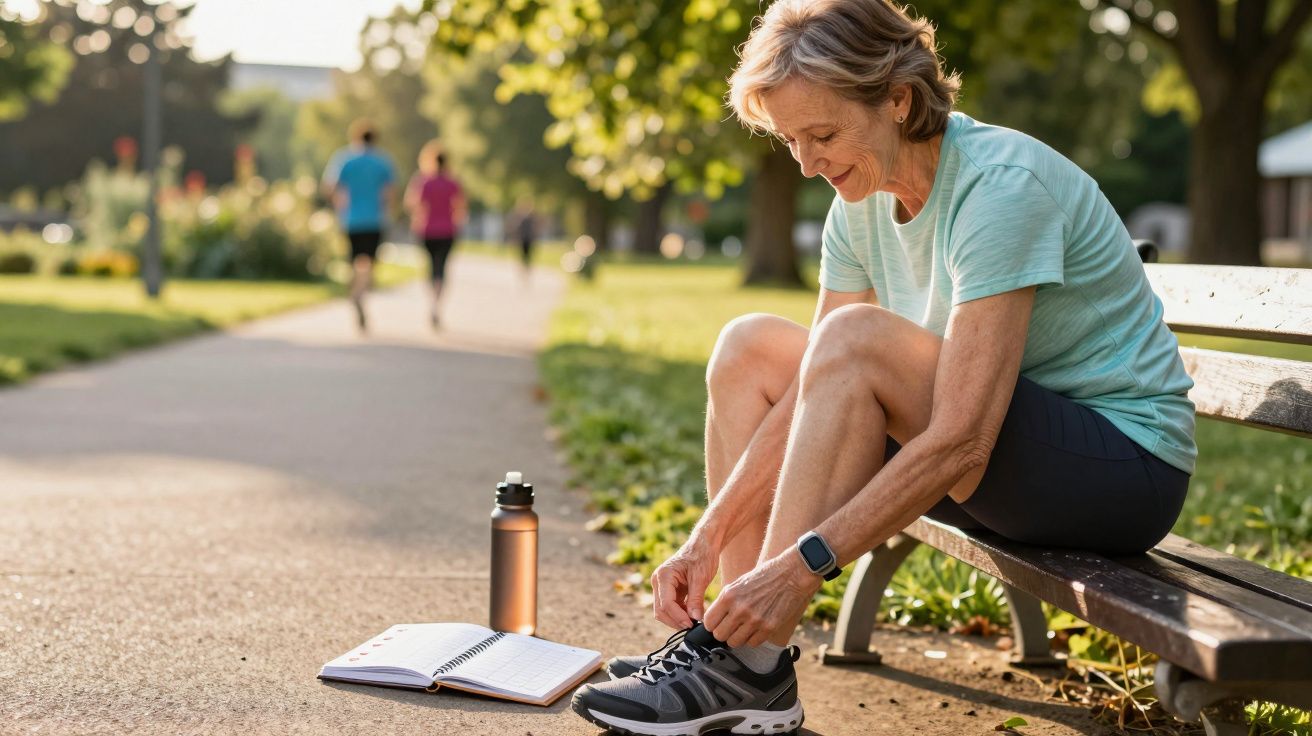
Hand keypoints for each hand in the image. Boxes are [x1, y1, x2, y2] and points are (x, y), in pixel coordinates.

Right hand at [650, 535, 719, 628]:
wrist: (704, 544)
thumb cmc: (702, 555)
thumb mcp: (701, 577)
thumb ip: (696, 599)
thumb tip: (694, 619)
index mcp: (663, 576)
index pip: (665, 603)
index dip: (678, 617)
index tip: (692, 624)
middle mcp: (658, 581)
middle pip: (661, 610)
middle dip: (676, 620)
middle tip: (693, 626)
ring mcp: (662, 586)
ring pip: (664, 611)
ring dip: (678, 618)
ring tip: (694, 621)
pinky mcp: (669, 590)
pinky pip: (671, 607)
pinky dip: (680, 613)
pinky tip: (693, 614)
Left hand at [702, 550, 819, 647]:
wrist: (791, 574)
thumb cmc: (764, 577)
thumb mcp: (738, 584)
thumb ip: (725, 601)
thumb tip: (714, 619)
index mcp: (729, 596)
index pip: (709, 622)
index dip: (711, 624)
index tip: (717, 623)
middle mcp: (740, 609)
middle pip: (719, 635)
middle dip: (723, 632)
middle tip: (730, 626)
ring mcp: (755, 620)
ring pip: (734, 642)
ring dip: (737, 637)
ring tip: (743, 627)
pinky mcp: (769, 628)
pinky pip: (752, 643)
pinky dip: (752, 638)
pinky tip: (756, 628)